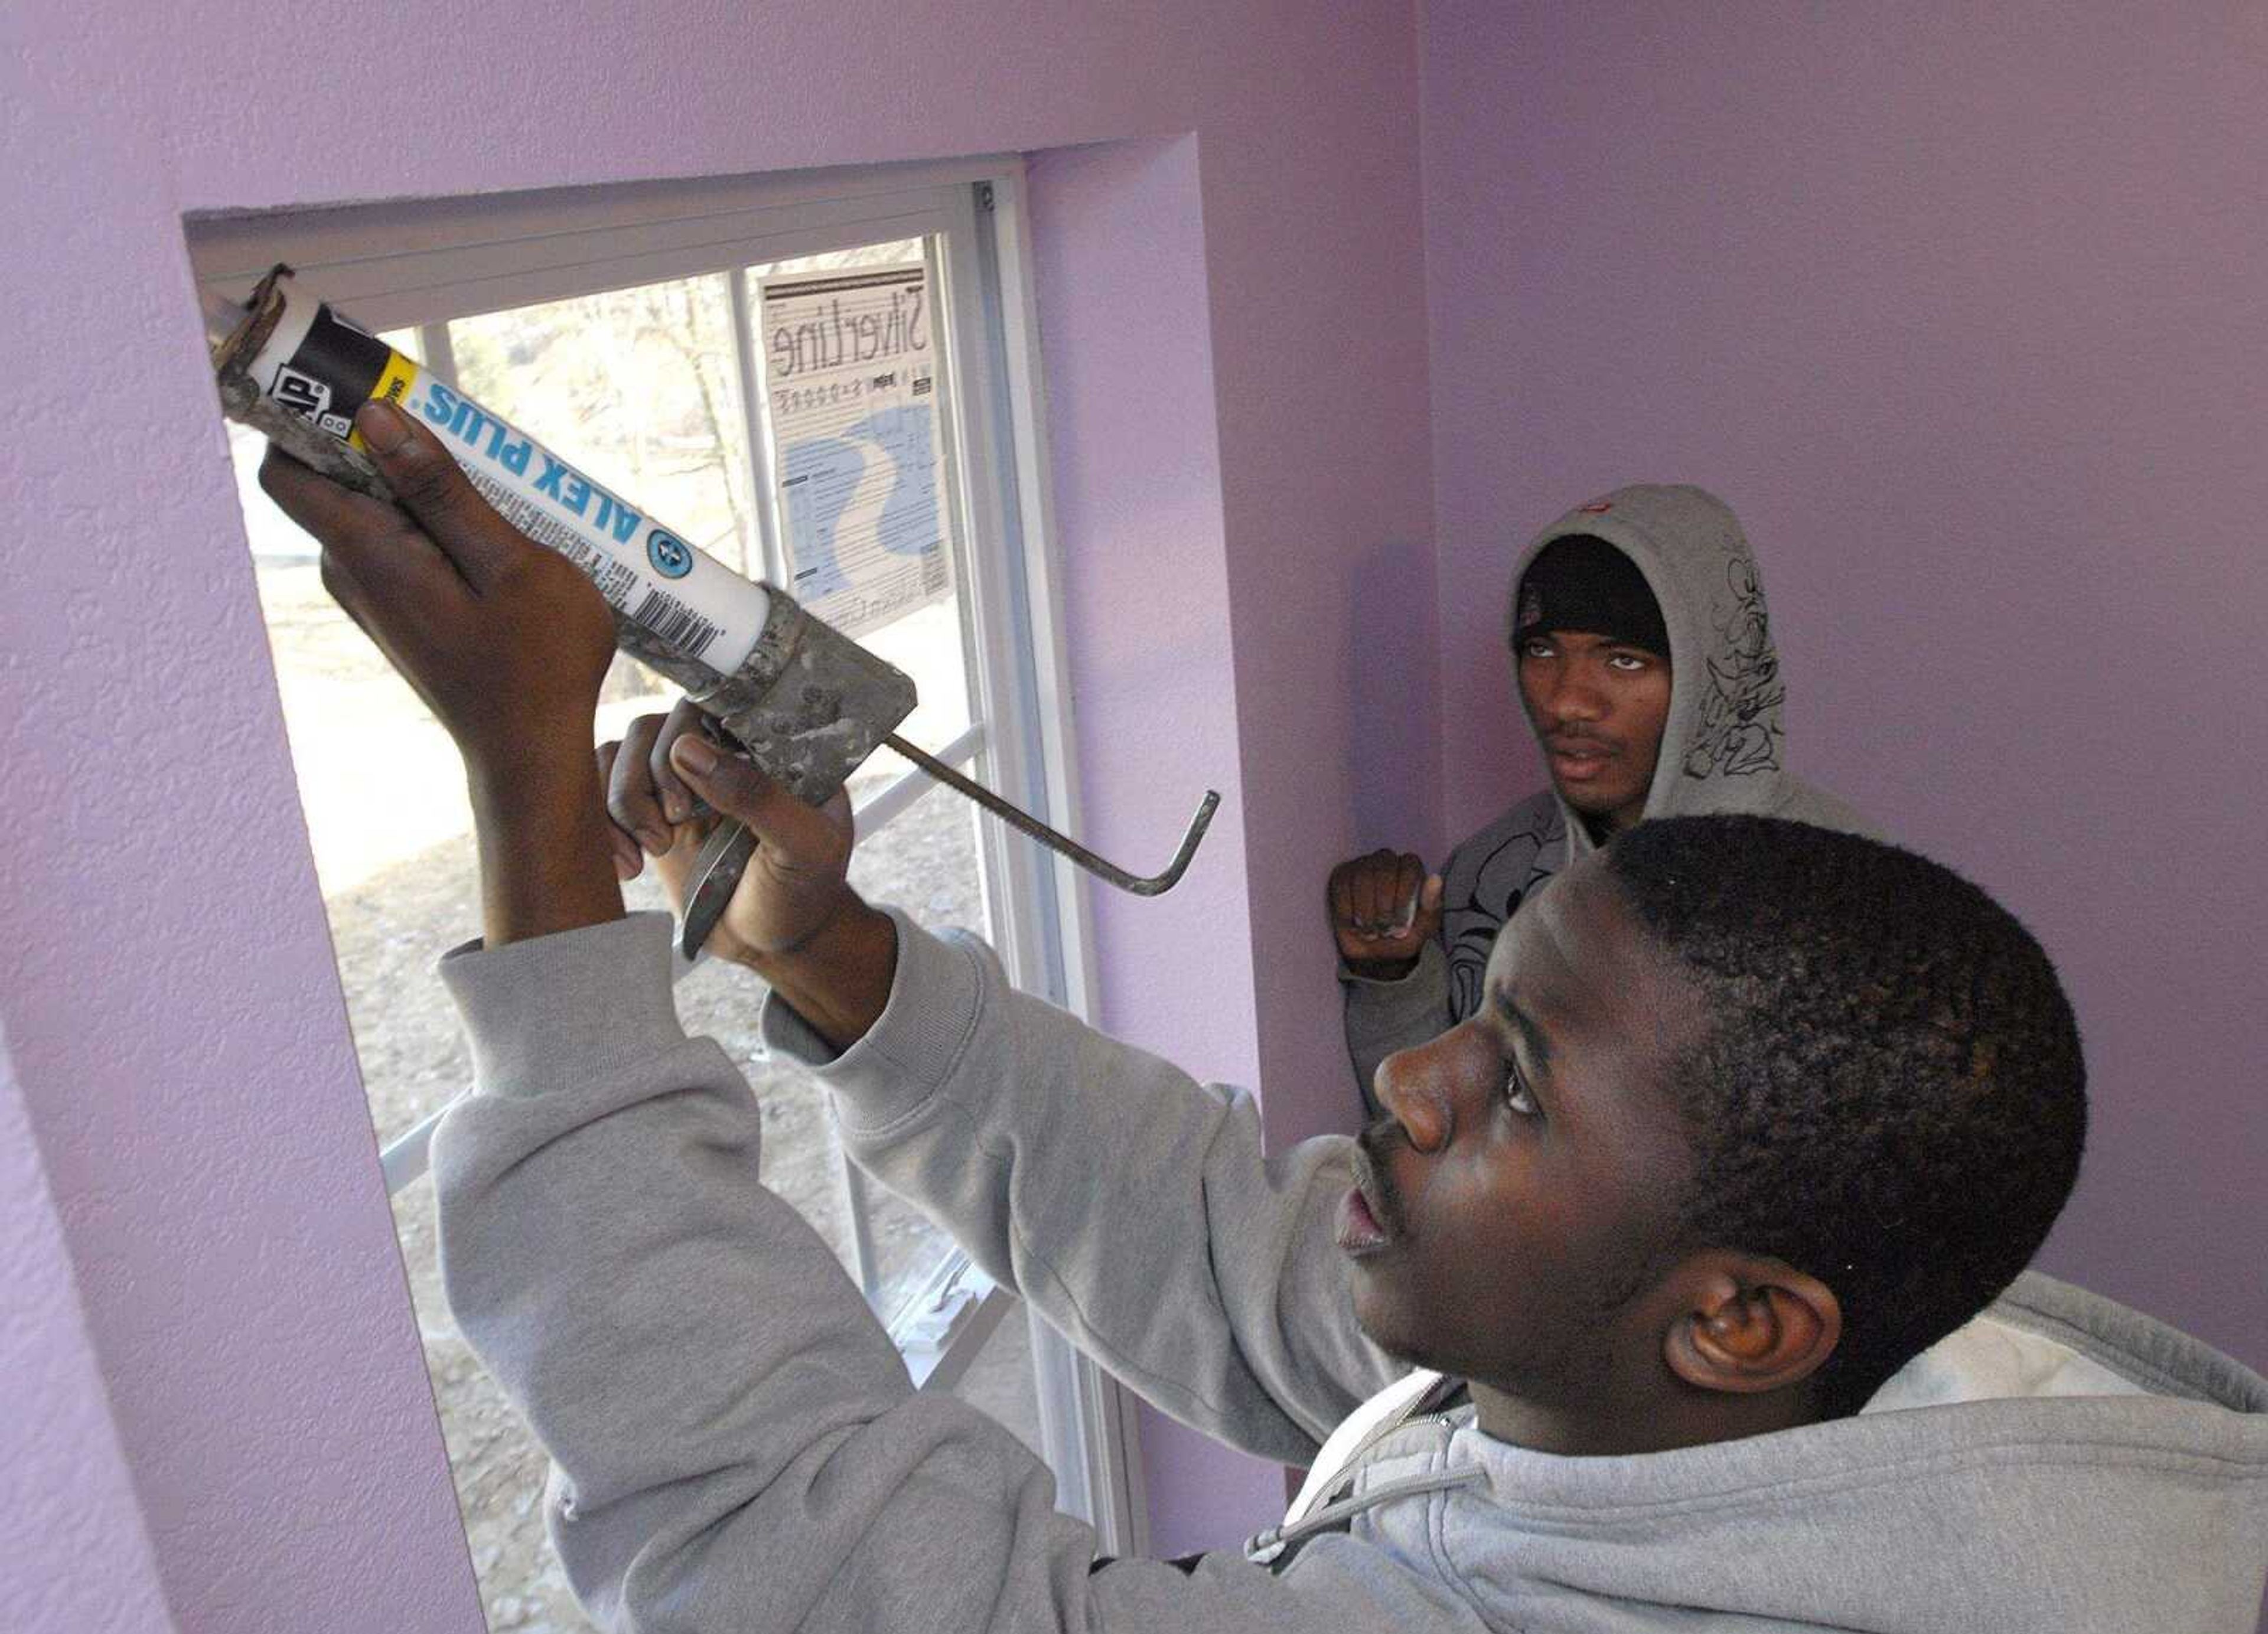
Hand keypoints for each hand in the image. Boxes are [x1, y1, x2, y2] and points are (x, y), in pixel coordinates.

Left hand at [259, 400, 617, 781]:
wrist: (533, 752)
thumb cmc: (537, 663)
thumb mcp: (509, 563)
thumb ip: (444, 490)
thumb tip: (377, 417)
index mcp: (369, 555)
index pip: (286, 466)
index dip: (310, 416)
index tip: (371, 389)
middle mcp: (353, 574)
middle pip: (336, 478)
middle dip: (387, 441)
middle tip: (466, 434)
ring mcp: (374, 597)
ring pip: (373, 510)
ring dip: (420, 485)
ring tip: (498, 491)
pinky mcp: (400, 613)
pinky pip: (397, 543)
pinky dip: (431, 523)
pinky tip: (492, 536)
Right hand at [601, 702, 892, 1047]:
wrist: (775, 940)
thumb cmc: (803, 889)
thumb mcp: (803, 846)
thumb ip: (757, 796)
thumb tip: (686, 749)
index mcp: (765, 744)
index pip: (715, 702)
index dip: (689, 730)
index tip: (686, 791)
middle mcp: (718, 750)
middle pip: (656, 726)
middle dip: (651, 777)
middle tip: (673, 827)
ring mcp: (677, 779)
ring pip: (621, 752)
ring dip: (622, 799)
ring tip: (652, 851)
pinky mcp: (645, 810)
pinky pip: (600, 789)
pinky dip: (600, 822)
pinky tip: (625, 865)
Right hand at [1328, 849, 1442, 980]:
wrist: (1375, 954)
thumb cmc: (1402, 937)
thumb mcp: (1423, 928)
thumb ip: (1431, 905)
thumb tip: (1436, 879)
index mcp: (1410, 870)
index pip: (1409, 864)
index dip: (1404, 891)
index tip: (1401, 920)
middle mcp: (1386, 861)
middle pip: (1384, 867)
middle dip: (1383, 902)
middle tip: (1384, 928)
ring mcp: (1362, 866)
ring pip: (1362, 876)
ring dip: (1365, 909)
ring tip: (1370, 931)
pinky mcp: (1341, 877)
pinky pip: (1341, 884)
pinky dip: (1346, 908)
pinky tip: (1352, 923)